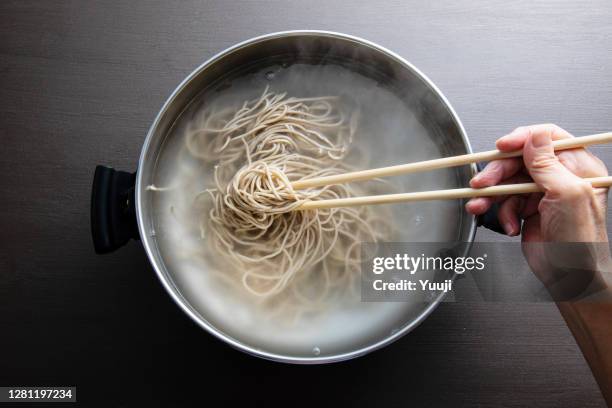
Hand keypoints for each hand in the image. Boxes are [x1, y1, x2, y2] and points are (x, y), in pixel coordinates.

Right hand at [465, 124, 609, 292]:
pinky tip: (508, 224)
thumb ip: (547, 163)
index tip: (503, 147)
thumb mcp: (567, 194)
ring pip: (508, 182)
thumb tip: (534, 136)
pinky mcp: (527, 211)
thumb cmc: (581, 241)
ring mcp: (542, 194)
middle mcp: (560, 177)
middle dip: (498, 173)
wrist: (570, 276)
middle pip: (520, 161)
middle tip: (482, 182)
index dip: (522, 139)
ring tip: (479, 204)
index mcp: (578, 167)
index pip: (547, 139)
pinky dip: (501, 213)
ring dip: (491, 195)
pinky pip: (505, 202)